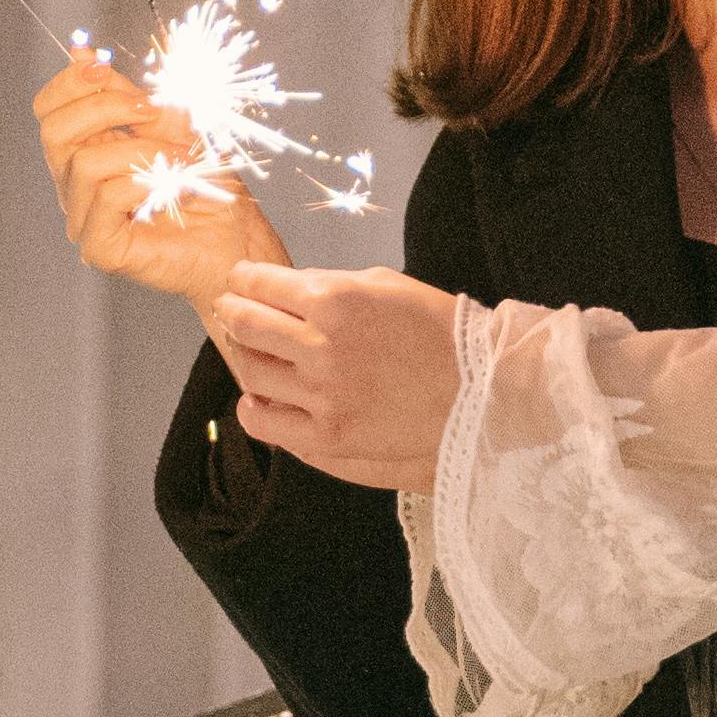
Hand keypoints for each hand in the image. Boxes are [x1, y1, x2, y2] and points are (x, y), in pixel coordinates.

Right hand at [34, 53, 288, 298]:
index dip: (70, 83)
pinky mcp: (101, 248)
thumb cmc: (208, 187)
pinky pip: (107, 197)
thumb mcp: (171, 125)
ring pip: (85, 164)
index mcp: (85, 154)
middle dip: (104, 108)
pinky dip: (147, 182)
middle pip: (53, 132)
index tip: (103, 67)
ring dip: (142, 149)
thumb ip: (128, 96)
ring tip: (181, 158)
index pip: (49, 112)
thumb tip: (83, 53)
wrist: (239, 239)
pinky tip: (175, 188)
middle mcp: (76, 188)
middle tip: (152, 111)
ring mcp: (85, 221)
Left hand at [210, 269, 467, 487]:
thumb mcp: (387, 284)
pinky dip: (252, 406)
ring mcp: (322, 395)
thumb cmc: (441, 332)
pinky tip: (261, 396)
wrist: (483, 391)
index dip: (243, 280)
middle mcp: (320, 346)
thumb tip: (288, 288)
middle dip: (233, 312)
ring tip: (251, 351)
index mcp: (335, 300)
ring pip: (249, 371)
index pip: (259, 284)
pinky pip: (264, 421)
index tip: (241, 282)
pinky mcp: (329, 436)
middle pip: (244, 324)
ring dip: (243, 355)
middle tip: (233, 311)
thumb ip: (331, 283)